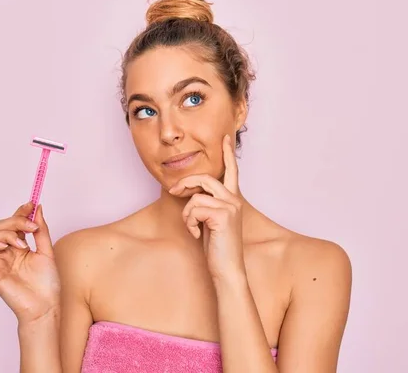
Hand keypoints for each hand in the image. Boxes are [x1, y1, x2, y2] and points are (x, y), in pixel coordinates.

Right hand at [0, 202, 60, 324]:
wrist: (45, 305)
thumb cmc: (47, 284)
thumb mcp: (47, 250)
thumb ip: (41, 230)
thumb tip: (37, 208)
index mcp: (20, 247)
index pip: (15, 224)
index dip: (20, 212)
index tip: (31, 204)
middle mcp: (7, 252)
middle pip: (2, 226)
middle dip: (16, 221)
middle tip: (31, 227)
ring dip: (8, 233)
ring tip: (23, 244)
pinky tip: (6, 246)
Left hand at [169, 134, 245, 281]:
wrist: (227, 269)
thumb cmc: (217, 248)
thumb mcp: (209, 221)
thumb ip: (205, 204)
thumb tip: (189, 192)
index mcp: (233, 200)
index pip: (232, 171)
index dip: (227, 154)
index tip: (224, 137)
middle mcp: (234, 200)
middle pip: (205, 178)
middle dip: (186, 183)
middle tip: (173, 190)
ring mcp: (230, 206)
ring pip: (196, 196)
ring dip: (187, 214)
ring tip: (193, 228)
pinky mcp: (223, 215)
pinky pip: (194, 208)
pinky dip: (190, 222)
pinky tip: (197, 235)